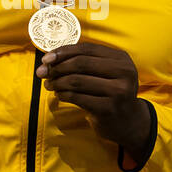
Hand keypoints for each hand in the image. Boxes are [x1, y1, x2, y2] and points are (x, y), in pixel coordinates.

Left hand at [35, 41, 152, 164]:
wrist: (128, 123)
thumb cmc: (110, 93)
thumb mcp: (106, 73)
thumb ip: (83, 62)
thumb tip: (49, 59)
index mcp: (121, 58)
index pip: (87, 48)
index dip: (64, 51)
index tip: (46, 58)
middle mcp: (123, 72)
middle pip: (81, 63)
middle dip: (57, 67)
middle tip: (43, 73)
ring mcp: (118, 91)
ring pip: (77, 81)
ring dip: (57, 82)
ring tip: (49, 85)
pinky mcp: (108, 108)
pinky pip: (77, 97)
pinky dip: (63, 94)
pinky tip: (59, 95)